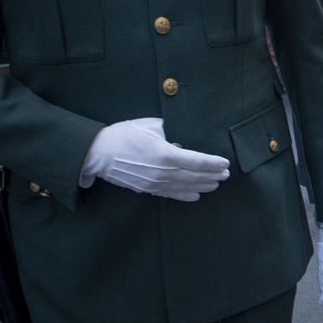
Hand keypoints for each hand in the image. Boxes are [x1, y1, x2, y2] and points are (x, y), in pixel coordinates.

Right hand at [80, 118, 229, 201]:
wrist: (96, 153)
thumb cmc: (122, 135)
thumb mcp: (149, 127)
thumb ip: (168, 132)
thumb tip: (178, 135)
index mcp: (166, 154)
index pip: (198, 161)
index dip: (214, 163)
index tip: (226, 163)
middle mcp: (163, 171)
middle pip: (195, 176)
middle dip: (213, 176)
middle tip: (226, 175)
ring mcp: (155, 182)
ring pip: (185, 187)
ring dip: (203, 186)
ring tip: (216, 184)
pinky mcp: (147, 189)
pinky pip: (171, 194)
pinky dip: (185, 195)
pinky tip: (196, 195)